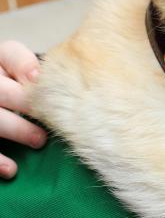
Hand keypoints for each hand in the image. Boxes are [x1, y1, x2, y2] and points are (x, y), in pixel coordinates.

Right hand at [0, 40, 46, 178]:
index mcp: (1, 61)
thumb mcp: (34, 75)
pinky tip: (12, 169)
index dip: (23, 64)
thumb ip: (51, 75)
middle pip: (2, 89)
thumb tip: (97, 81)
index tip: (39, 77)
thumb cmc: (28, 89)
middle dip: (26, 102)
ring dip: (17, 129)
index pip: (9, 53)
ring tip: (40, 141)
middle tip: (52, 116)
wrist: (10, 100)